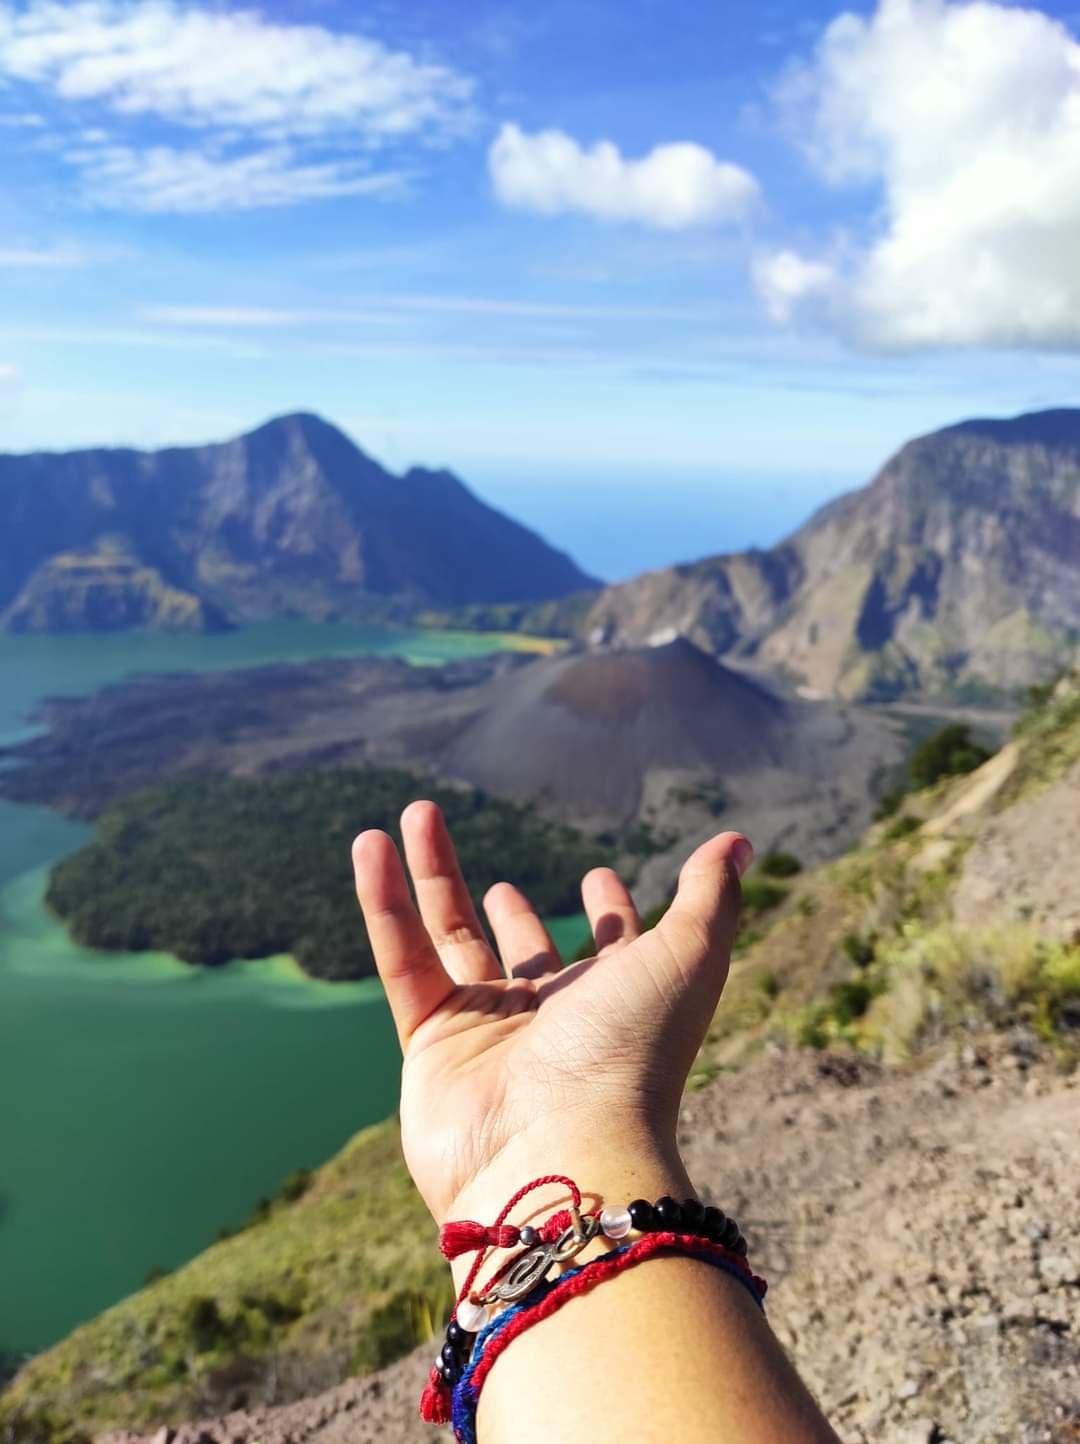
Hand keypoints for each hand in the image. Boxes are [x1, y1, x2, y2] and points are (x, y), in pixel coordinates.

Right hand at [351, 802, 751, 1233]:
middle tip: (501, 883)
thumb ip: (710, 896)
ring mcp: (485, 1034)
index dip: (610, 916)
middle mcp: (551, 1021)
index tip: (599, 877)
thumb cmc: (631, 1055)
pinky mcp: (428, 1043)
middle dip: (510, 912)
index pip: (610, 951)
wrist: (557, 1153)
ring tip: (419, 814)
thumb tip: (740, 840)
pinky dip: (384, 900)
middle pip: (523, 950)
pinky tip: (370, 844)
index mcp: (616, 1004)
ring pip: (450, 938)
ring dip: (431, 877)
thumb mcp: (687, 959)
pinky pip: (402, 956)